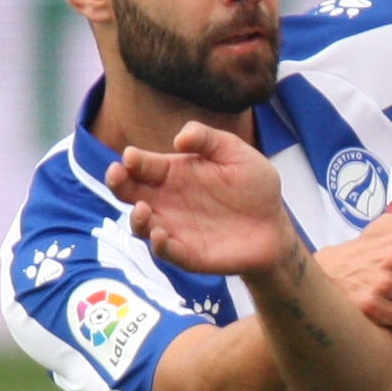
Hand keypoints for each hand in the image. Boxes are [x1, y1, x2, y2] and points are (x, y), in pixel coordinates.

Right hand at [109, 124, 296, 277]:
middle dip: (117, 182)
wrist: (275, 226)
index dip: (132, 160)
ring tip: (143, 208)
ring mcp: (174, 227)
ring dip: (136, 217)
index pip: (142, 165)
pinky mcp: (187, 253)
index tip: (131, 157)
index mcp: (172, 173)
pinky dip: (159, 245)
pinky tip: (161, 235)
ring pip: (140, 224)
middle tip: (117, 175)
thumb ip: (209, 139)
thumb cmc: (254, 187)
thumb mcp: (236, 154)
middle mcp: (166, 200)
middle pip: (129, 192)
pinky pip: (165, 251)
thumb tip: (180, 137)